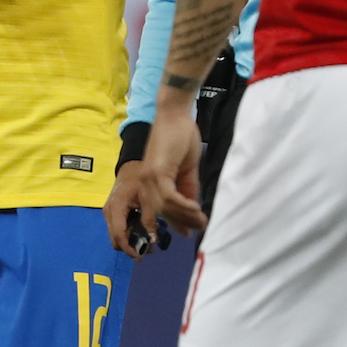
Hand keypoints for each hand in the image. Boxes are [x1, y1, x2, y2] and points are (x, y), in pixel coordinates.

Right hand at [104, 160, 149, 256]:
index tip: (140, 256)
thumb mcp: (147, 197)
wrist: (131, 167)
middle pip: (116, 240)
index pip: (119, 235)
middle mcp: (109, 212)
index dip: (129, 248)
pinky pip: (119, 230)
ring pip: (117, 237)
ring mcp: (110, 213)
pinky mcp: (114, 214)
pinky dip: (130, 235)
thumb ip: (149, 218)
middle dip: (131, 247)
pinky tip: (143, 233)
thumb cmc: (138, 177)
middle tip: (148, 250)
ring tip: (148, 242)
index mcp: (115, 207)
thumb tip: (153, 238)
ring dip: (131, 242)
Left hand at [136, 112, 205, 238]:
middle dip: (181, 223)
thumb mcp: (186, 168)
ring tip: (202, 220)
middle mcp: (145, 183)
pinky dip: (183, 205)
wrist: (176, 114)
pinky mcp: (156, 172)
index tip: (188, 232)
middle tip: (199, 228)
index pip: (159, 210)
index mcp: (149, 183)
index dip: (174, 223)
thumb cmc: (181, 137)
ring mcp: (148, 178)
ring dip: (185, 216)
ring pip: (165, 207)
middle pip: (161, 213)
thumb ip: (187, 187)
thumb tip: (192, 205)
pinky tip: (196, 209)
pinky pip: (169, 197)